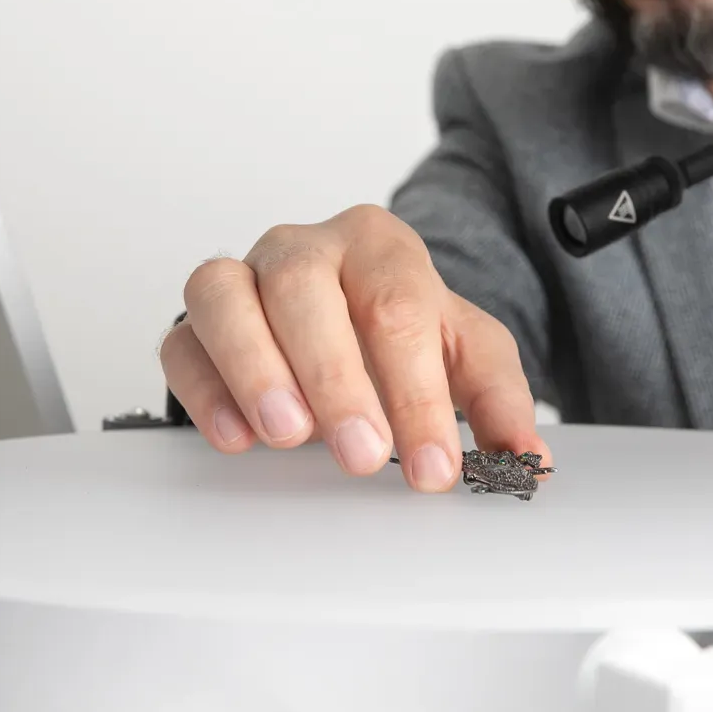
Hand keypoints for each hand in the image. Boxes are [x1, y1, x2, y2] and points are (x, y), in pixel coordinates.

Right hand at [158, 205, 549, 492]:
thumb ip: (500, 401)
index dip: (417, 392)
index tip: (432, 466)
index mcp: (382, 245)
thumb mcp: (466, 354)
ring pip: (226, 295)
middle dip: (336, 377)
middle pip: (308, 290)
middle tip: (362, 452)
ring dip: (255, 368)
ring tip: (289, 435)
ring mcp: (245, 275)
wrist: (348, 310)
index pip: (398, 307)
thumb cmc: (404, 331)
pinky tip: (237, 437)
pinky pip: (182, 339)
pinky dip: (204, 387)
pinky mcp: (197, 319)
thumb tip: (530, 462)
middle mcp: (308, 248)